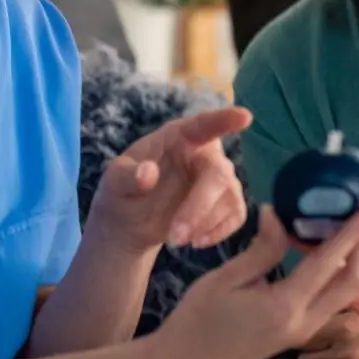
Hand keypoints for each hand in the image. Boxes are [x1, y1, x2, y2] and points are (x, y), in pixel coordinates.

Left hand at [89, 106, 251, 250]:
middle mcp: (204, 153)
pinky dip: (219, 232)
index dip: (224, 120)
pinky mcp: (226, 203)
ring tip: (174, 240)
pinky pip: (236, 215)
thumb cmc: (123, 190)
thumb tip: (148, 172)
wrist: (131, 220)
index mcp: (179, 137)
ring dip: (205, 224)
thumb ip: (128, 175)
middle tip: (174, 238)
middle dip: (199, 207)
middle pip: (219, 174)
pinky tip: (196, 242)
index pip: (203, 125)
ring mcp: (218, 178)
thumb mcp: (114, 182)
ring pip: (230, 197)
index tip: (244, 116)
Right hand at [150, 205, 358, 358]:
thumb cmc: (197, 320)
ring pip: (345, 294)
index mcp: (285, 306)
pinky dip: (337, 274)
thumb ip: (262, 248)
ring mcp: (304, 331)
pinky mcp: (298, 334)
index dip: (353, 233)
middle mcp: (304, 322)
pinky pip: (330, 300)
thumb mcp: (225, 278)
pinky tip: (325, 251)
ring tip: (350, 228)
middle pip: (353, 283)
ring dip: (354, 261)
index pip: (330, 263)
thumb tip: (280, 215)